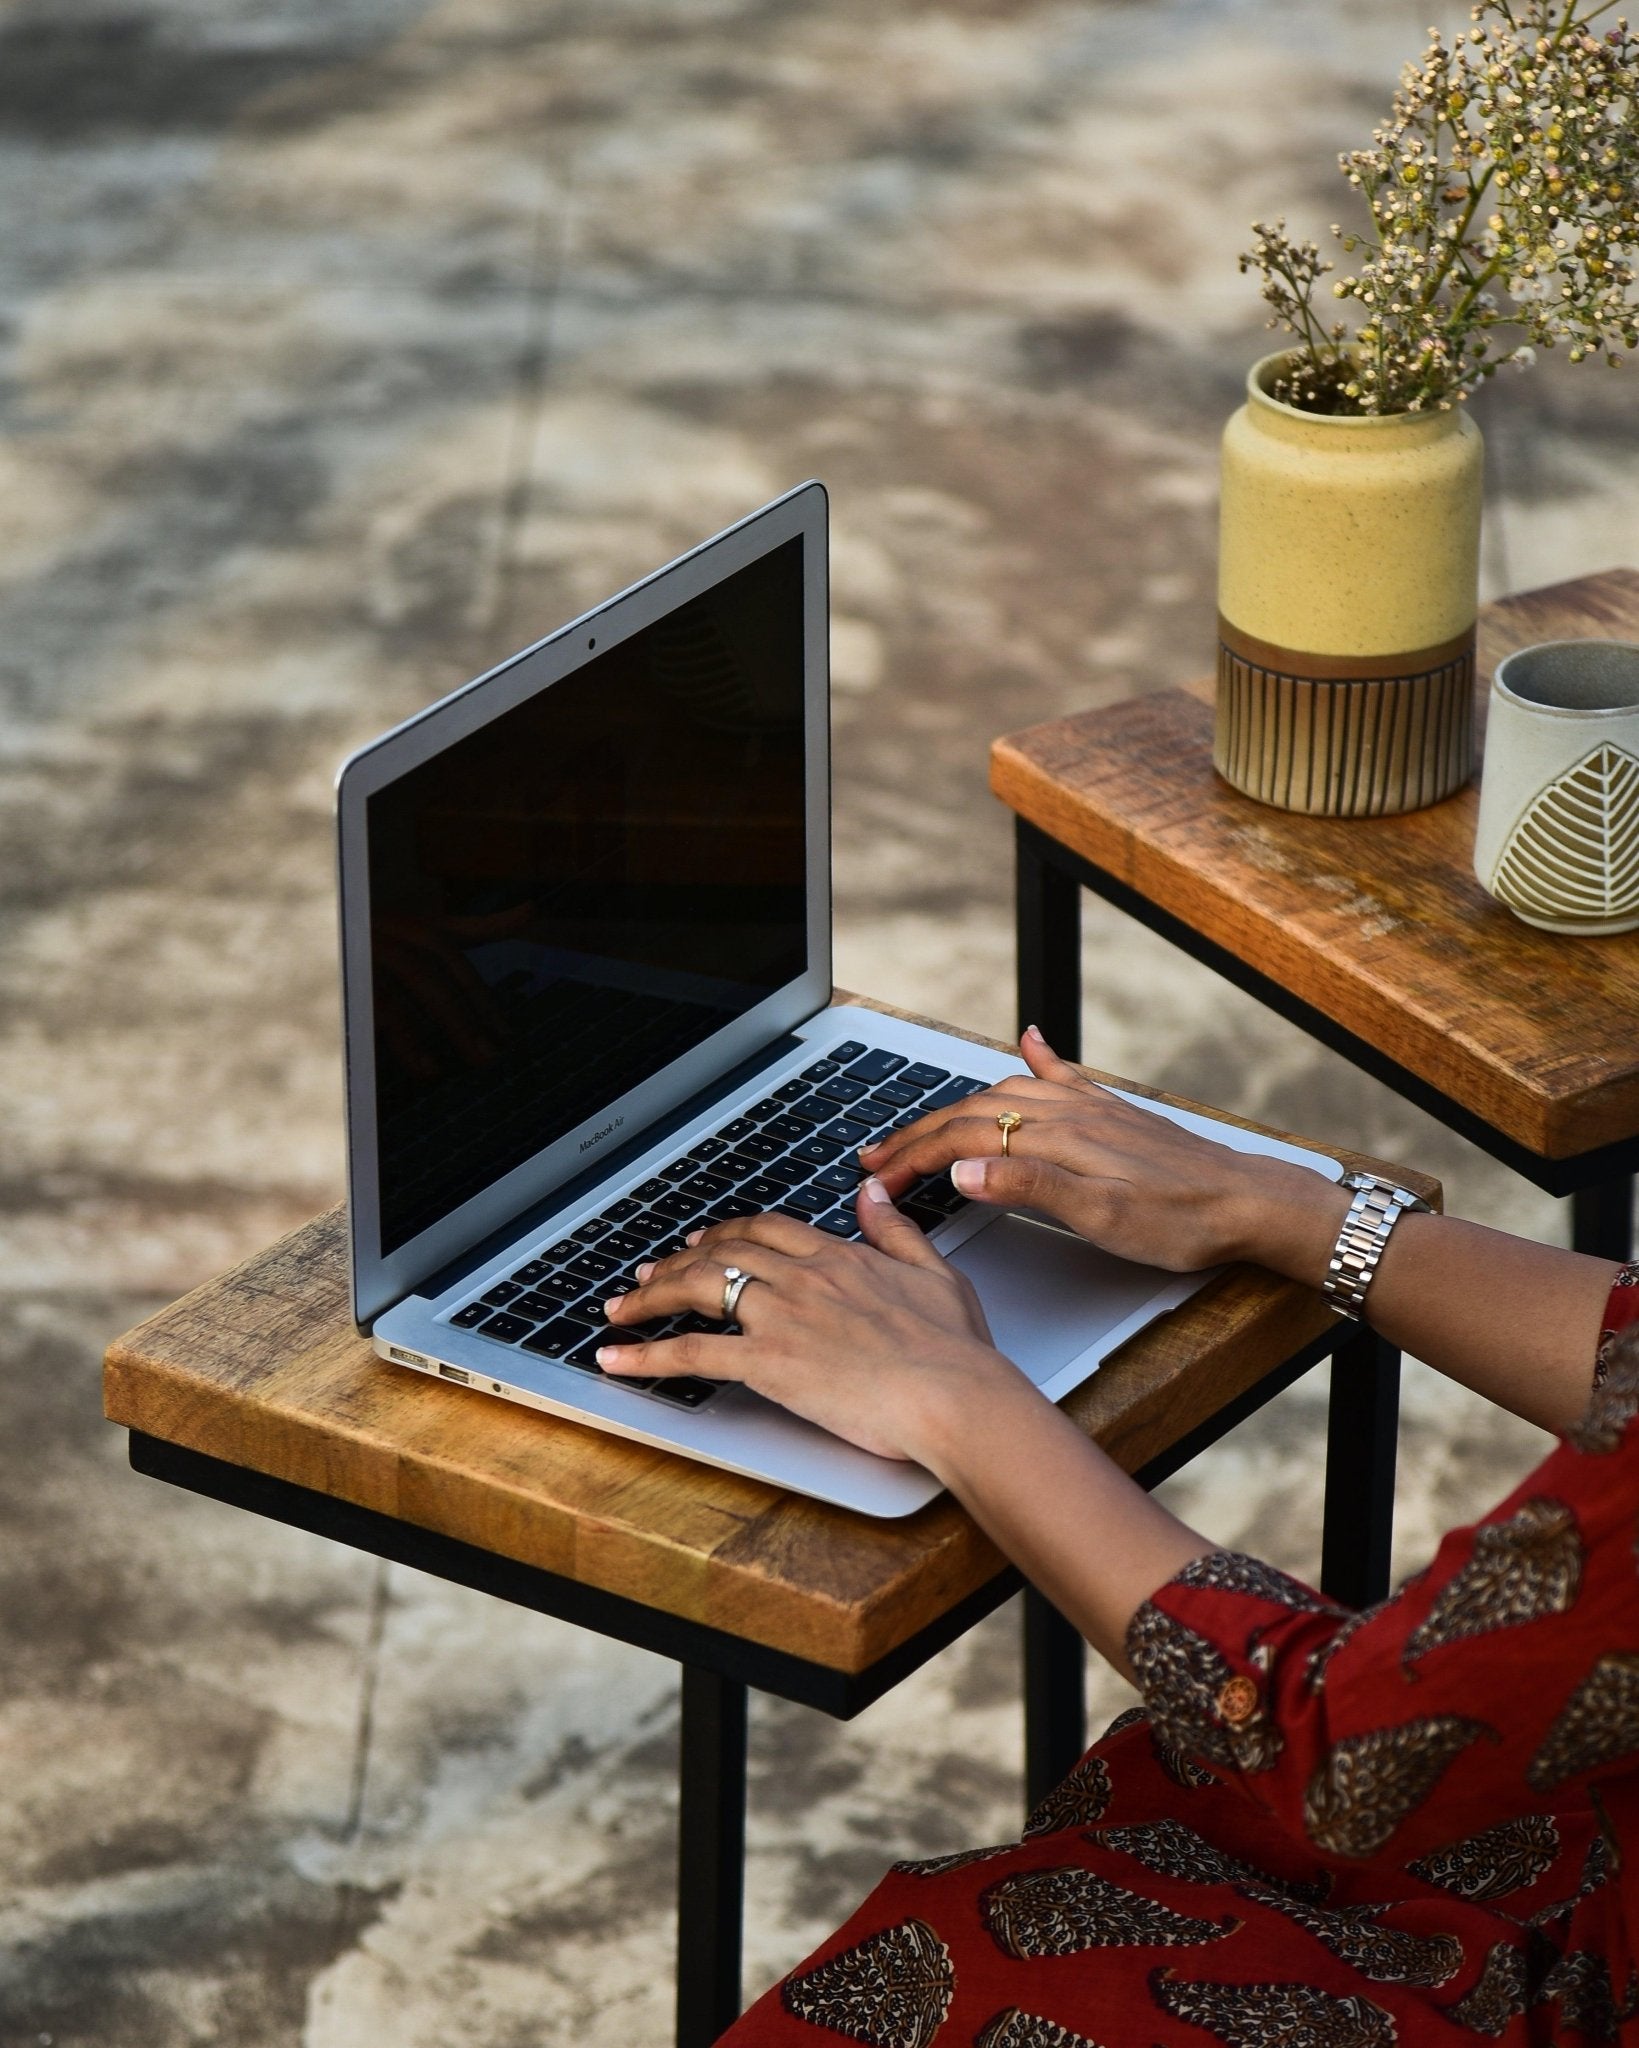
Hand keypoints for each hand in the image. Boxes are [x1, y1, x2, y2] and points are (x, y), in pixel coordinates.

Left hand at [596, 1185, 1013, 1464]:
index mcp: (839, 1257)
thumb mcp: (934, 1271)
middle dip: (678, 1262)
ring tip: (622, 1309)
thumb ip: (894, 1230)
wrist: (954, 1395)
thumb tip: (873, 1192)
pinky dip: (647, 1355)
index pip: (766, 1230)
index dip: (727, 1233)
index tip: (705, 1242)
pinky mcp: (768, 1363)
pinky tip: (617, 1359)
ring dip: (651, 1298)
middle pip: (722, 1253)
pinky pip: (693, 1353)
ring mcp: (782, 1317)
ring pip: (699, 1290)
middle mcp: (802, 1278)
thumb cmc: (955, 1350)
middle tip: (650, 1275)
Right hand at [861, 1026, 1343, 1279]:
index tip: (875, 1180)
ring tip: (923, 1124)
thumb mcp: (1099, 1219)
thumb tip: (962, 1172)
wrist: (1248, 1202)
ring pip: (1005, 1093)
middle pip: (971, 1114)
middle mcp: (1067, 1112)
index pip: (962, 1142)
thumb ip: (1028, 1188)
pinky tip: (1029, 1039)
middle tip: (875, 1158)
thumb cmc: (1179, 1220)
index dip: (911, 1159)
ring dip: (956, 1108)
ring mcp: (1091, 1108)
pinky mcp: (1113, 1112)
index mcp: (1055, 1138)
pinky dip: (1037, 1056)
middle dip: (916, 1134)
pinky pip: (1064, 1075)